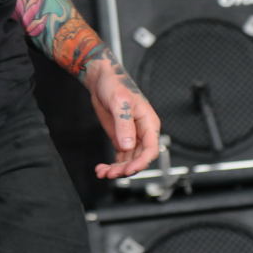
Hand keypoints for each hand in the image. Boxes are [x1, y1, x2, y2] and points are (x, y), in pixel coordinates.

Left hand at [82, 53, 160, 179]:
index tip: (128, 170)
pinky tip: (102, 168)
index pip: (151, 149)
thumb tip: (128, 146)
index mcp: (149, 123)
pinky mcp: (120, 138)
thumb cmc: (115, 84)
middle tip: (110, 173)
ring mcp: (131, 136)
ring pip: (129, 160)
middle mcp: (142, 132)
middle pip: (139, 158)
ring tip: (102, 172)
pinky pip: (120, 157)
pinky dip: (112, 164)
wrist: (101, 79)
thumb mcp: (119, 102)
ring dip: (117, 169)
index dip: (141, 162)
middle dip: (125, 169)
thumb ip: (124, 124)